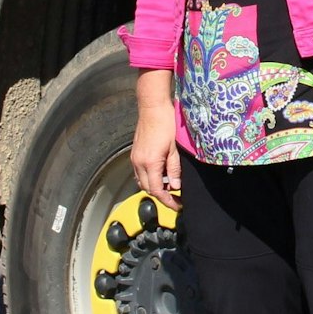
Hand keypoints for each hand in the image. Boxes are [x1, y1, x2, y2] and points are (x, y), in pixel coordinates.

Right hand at [131, 69, 180, 210]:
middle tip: (176, 198)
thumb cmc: (166, 124)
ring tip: (169, 185)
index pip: (156, 190)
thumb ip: (174, 169)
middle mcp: (139, 163)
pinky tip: (161, 173)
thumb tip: (175, 187)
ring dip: (154, 186)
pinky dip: (149, 177)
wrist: (152, 107)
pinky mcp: (135, 153)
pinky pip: (139, 172)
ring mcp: (135, 158)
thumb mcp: (175, 148)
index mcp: (150, 163)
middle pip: (147, 188)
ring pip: (142, 181)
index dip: (167, 201)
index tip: (178, 206)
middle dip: (161, 196)